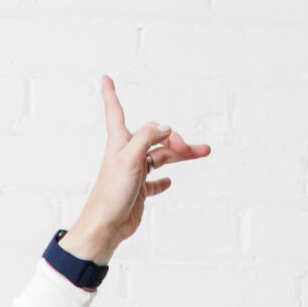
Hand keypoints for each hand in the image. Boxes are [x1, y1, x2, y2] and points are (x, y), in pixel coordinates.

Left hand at [63, 74, 210, 263]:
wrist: (105, 228)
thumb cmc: (111, 194)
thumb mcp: (129, 158)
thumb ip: (147, 137)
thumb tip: (166, 128)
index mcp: (120, 142)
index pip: (115, 111)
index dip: (110, 94)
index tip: (105, 78)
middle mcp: (127, 154)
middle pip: (155, 137)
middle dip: (176, 138)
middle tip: (190, 148)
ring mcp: (134, 173)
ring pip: (162, 157)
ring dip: (181, 155)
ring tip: (202, 152)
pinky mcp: (139, 191)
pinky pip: (155, 181)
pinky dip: (164, 180)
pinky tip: (170, 182)